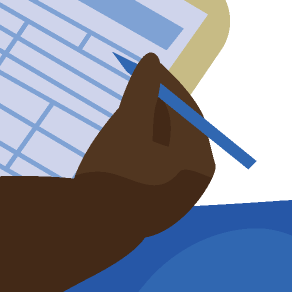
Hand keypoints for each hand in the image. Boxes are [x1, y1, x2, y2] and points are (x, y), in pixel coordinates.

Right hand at [77, 55, 217, 226]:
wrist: (92, 228)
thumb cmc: (118, 173)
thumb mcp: (130, 123)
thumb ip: (144, 90)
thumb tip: (152, 63)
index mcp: (198, 162)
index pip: (190, 113)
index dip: (169, 87)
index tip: (150, 68)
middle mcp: (191, 185)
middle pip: (178, 135)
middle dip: (157, 109)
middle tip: (137, 85)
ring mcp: (171, 202)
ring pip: (162, 155)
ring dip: (145, 130)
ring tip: (124, 111)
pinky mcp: (149, 212)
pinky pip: (148, 173)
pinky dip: (137, 154)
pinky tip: (116, 145)